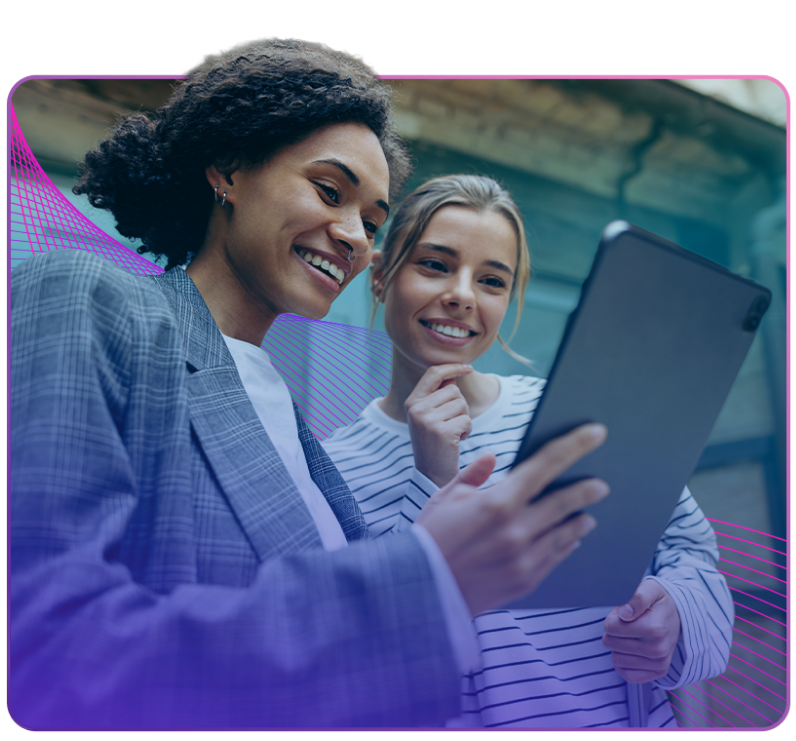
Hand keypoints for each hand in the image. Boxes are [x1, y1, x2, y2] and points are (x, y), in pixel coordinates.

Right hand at [405, 364, 472, 486]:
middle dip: (461, 406)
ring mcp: (427, 420)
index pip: (433, 373)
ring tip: (453, 433)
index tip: (468, 367)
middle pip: (453, 390)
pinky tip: (457, 441)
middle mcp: (416, 409)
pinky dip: (467, 430)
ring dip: (464, 419)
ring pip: (462, 404)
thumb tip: (453, 374)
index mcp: (412, 402)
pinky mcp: (442, 432)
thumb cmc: (435, 442)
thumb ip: (438, 395)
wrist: (432, 474)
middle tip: (452, 423)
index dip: (452, 367)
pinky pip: (467, 419)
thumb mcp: (429, 416)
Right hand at [417, 423, 608, 615]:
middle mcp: (517, 529)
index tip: (595, 432)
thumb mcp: (445, 497)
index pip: (545, 465)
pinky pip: (555, 558)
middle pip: (564, 502)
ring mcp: (524, 558)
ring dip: (579, 520)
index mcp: (498, 501)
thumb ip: (473, 475)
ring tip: (587, 515)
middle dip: (586, 490)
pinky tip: (570, 540)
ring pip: (565, 533)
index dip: (574, 445)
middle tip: (601, 485)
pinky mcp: (526, 582)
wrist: (421, 590)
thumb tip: (492, 457)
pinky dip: (565, 545)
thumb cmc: (430, 537)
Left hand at [603, 579, 680, 682]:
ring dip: (619, 646)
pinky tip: (631, 651)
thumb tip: (625, 614)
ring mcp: (659, 663)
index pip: (610, 627)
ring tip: (633, 635)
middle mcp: (657, 649)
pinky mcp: (658, 673)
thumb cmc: (660, 603)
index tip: (624, 614)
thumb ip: (637, 598)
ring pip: (616, 659)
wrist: (679, 617)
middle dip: (614, 631)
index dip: (613, 617)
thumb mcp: (650, 589)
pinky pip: (627, 675)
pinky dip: (624, 663)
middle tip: (628, 624)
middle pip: (610, 643)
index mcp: (654, 628)